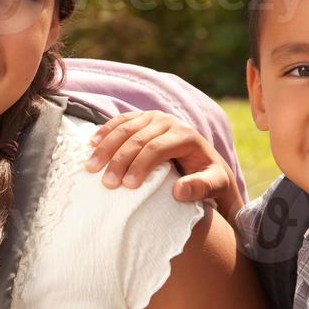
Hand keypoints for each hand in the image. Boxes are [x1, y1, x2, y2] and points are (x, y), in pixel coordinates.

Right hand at [86, 111, 242, 219]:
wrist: (206, 162)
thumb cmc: (210, 178)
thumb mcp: (217, 185)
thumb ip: (202, 188)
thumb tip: (179, 191)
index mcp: (185, 135)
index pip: (157, 148)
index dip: (140, 165)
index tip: (128, 186)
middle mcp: (169, 121)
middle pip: (137, 139)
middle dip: (119, 160)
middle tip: (106, 182)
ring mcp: (154, 117)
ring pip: (125, 128)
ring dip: (106, 147)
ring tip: (91, 167)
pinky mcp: (143, 118)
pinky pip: (121, 121)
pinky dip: (105, 131)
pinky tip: (92, 143)